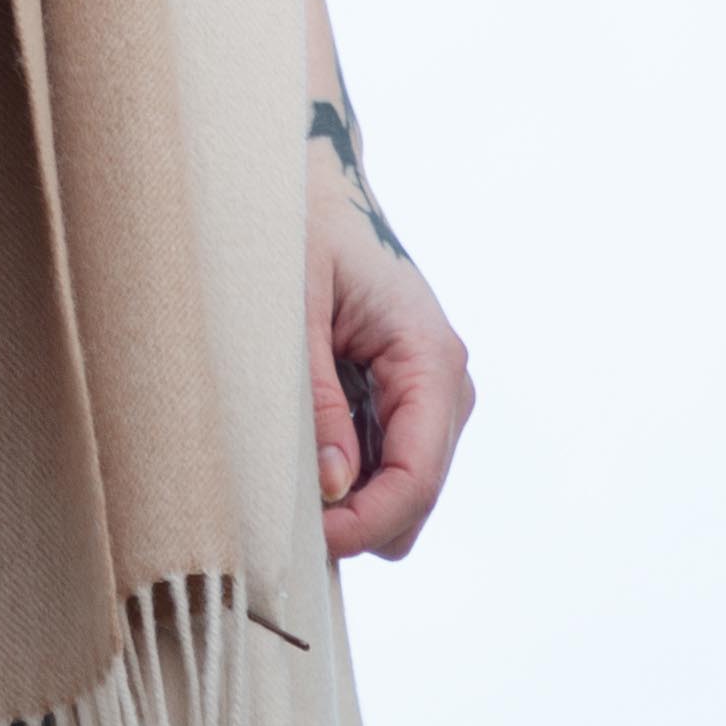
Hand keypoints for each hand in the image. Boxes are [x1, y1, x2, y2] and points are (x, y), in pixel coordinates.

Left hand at [307, 102, 473, 563]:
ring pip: (400, 491)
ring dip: (349, 500)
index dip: (366, 524)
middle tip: (281, 513)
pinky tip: (301, 449)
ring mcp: (429, 394)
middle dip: (357, 520)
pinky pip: (384, 463)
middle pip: (414, 500)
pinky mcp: (404, 397)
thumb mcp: (297, 310)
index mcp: (431, 359)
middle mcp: (444, 384)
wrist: (319, 184)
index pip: (416, 478)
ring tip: (284, 472)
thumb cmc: (305, 230)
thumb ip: (316, 398)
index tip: (309, 542)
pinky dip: (346, 474)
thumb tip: (334, 487)